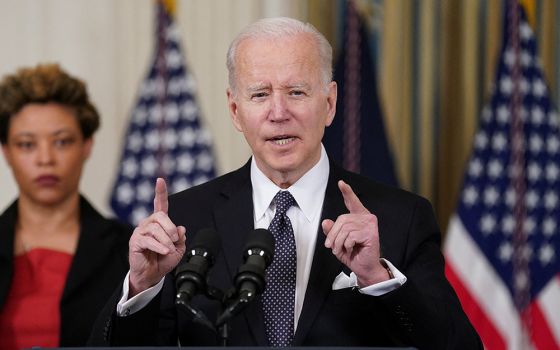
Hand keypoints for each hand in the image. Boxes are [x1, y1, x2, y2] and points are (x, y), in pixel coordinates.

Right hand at [128, 178, 185, 295]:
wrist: (152, 275)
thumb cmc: (163, 260)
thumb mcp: (178, 249)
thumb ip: (180, 237)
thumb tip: (180, 228)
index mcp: (159, 223)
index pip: (160, 204)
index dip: (160, 192)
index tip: (160, 180)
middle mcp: (148, 224)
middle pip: (160, 216)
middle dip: (171, 228)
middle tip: (175, 240)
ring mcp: (140, 232)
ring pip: (156, 228)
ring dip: (166, 240)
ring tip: (169, 249)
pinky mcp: (135, 242)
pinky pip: (149, 240)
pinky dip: (160, 246)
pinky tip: (165, 251)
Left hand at [322, 180, 388, 286]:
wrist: (364, 268)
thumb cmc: (353, 255)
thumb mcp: (338, 242)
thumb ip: (332, 231)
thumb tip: (326, 222)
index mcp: (359, 217)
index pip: (352, 202)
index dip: (347, 192)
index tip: (341, 183)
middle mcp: (366, 218)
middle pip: (342, 219)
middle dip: (333, 235)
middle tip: (331, 247)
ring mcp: (370, 224)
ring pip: (345, 229)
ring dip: (338, 242)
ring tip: (341, 249)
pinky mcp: (371, 233)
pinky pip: (350, 236)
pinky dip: (346, 245)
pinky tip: (351, 249)